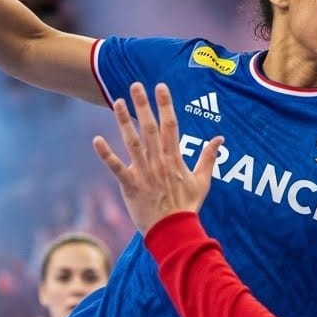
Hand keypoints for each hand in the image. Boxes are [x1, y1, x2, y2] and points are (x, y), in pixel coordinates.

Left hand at [93, 83, 222, 233]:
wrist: (174, 231)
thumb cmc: (187, 206)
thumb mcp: (202, 181)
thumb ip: (209, 157)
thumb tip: (219, 138)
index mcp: (175, 158)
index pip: (171, 125)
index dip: (165, 105)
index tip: (160, 87)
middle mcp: (158, 161)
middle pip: (150, 128)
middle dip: (143, 105)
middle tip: (136, 85)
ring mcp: (143, 172)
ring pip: (132, 142)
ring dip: (125, 121)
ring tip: (118, 102)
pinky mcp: (130, 185)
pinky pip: (116, 167)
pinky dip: (106, 154)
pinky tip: (97, 140)